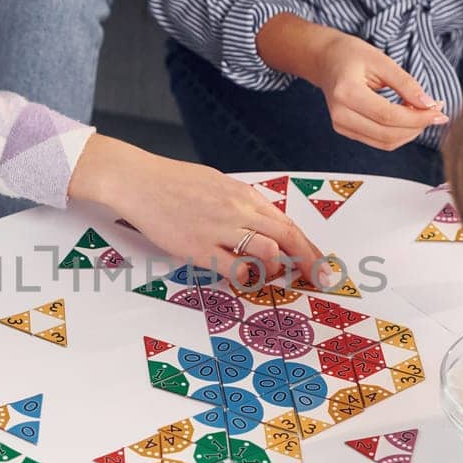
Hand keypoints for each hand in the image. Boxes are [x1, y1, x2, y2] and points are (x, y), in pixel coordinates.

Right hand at [67, 135, 330, 287]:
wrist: (140, 181)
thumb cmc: (174, 183)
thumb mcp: (217, 184)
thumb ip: (241, 204)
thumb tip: (262, 222)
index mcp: (244, 195)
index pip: (287, 223)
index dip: (309, 247)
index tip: (322, 263)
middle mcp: (238, 211)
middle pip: (288, 237)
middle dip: (310, 261)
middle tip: (322, 280)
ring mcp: (219, 230)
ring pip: (268, 250)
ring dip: (277, 268)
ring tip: (273, 278)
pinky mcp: (199, 247)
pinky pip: (234, 267)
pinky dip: (246, 277)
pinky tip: (244, 279)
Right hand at [256, 15, 447, 150]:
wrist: (325, 60)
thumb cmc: (351, 55)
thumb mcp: (381, 60)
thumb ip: (406, 84)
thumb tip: (429, 105)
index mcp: (346, 93)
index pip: (388, 115)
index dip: (417, 117)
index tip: (439, 109)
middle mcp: (340, 115)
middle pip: (387, 134)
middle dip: (417, 126)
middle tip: (435, 111)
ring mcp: (341, 126)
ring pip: (385, 143)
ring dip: (410, 132)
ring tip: (422, 112)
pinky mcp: (346, 131)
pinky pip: (379, 141)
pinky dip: (399, 133)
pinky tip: (408, 117)